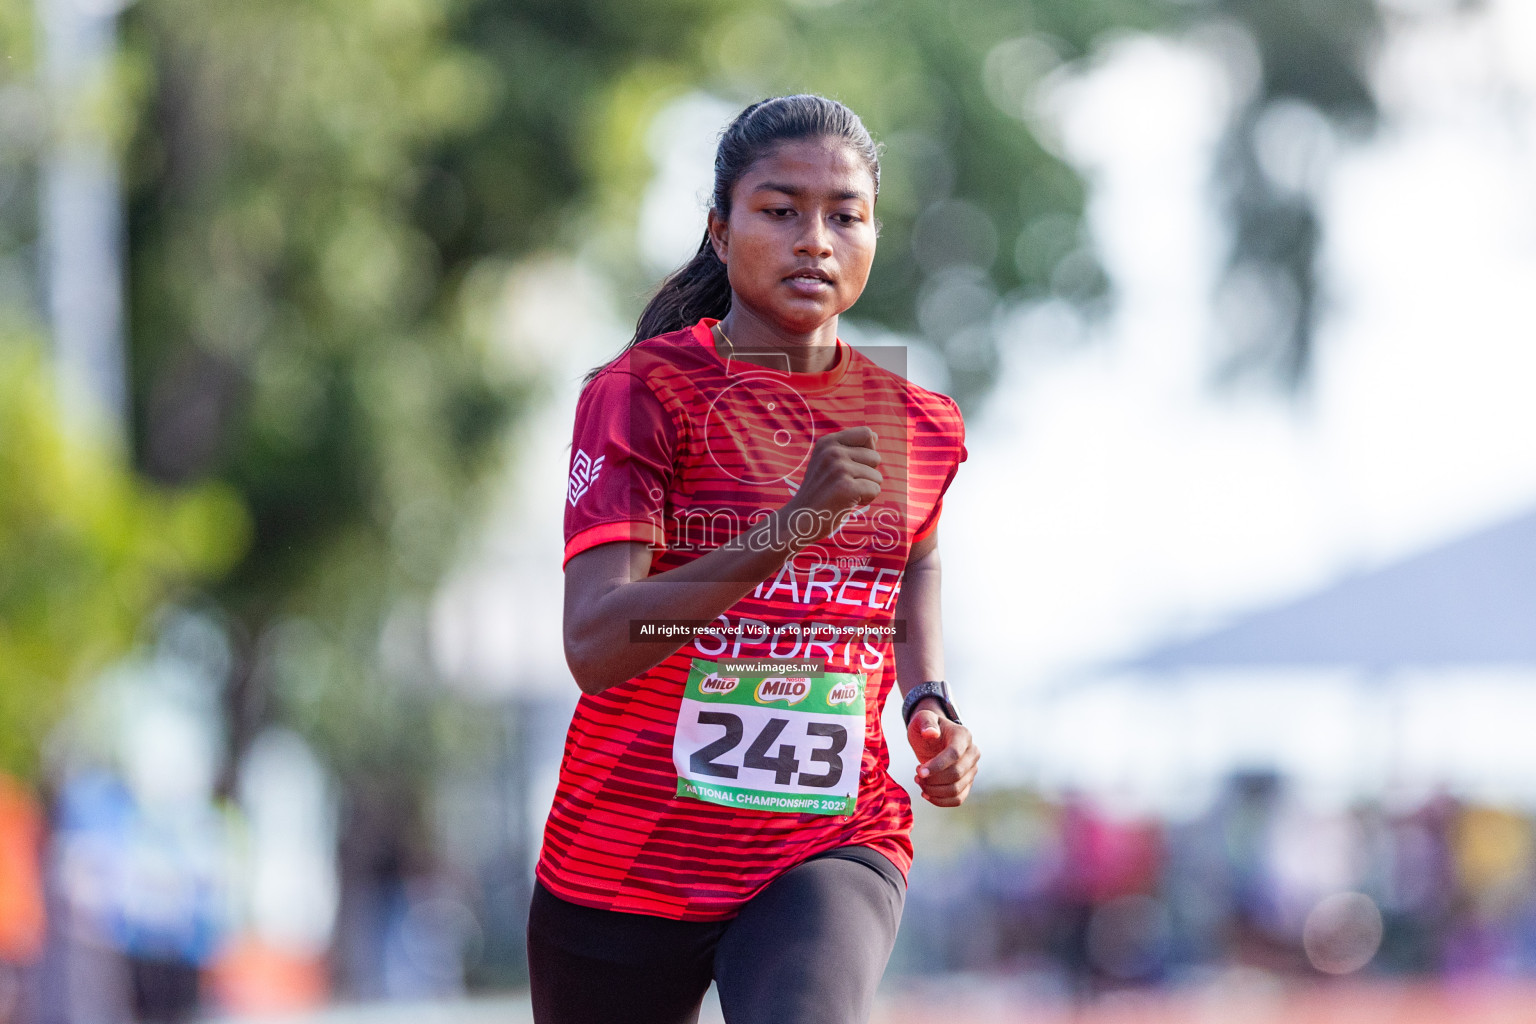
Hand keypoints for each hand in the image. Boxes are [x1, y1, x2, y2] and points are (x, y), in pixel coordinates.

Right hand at [782, 427, 881, 544]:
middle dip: (867, 474)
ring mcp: (839, 468)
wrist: (799, 519)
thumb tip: (875, 435)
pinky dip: (866, 499)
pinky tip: (847, 502)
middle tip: (845, 484)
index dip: (868, 451)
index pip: (866, 433)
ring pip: (877, 476)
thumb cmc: (819, 491)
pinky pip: (875, 490)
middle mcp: (832, 451)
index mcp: (828, 442)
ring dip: (866, 489)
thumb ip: (850, 447)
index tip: (852, 466)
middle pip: (875, 457)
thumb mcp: (827, 461)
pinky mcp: (846, 487)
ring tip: (844, 494)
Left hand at [906, 698, 978, 806]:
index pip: (954, 754)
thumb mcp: (922, 719)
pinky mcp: (967, 783)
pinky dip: (941, 801)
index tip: (918, 771)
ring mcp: (972, 769)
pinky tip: (926, 793)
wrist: (932, 738)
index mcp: (963, 735)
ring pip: (957, 789)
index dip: (936, 765)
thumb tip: (931, 733)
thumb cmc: (926, 727)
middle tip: (916, 775)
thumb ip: (926, 722)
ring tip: (919, 782)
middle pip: (956, 774)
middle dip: (933, 779)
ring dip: (934, 790)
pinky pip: (958, 799)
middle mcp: (973, 752)